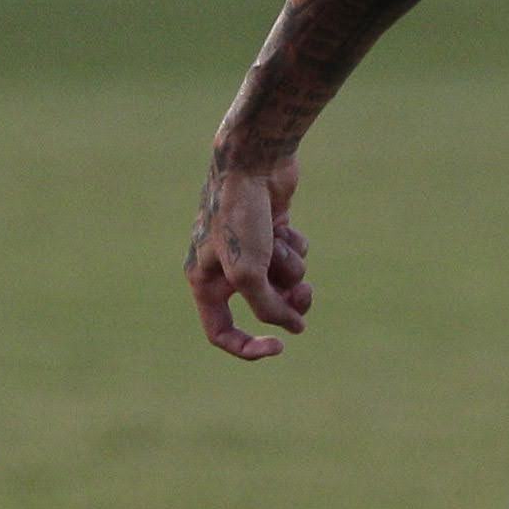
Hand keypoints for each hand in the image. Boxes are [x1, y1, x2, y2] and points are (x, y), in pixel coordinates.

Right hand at [190, 151, 313, 359]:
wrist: (254, 162)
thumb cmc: (241, 216)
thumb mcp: (249, 273)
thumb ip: (268, 308)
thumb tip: (295, 328)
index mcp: (204, 281)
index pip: (220, 332)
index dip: (247, 346)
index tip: (279, 346)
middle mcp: (223, 268)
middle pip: (262, 307)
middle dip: (286, 302)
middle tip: (304, 295)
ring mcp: (249, 249)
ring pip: (283, 281)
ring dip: (291, 268)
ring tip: (284, 245)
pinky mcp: (272, 232)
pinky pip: (292, 256)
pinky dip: (294, 246)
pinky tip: (285, 225)